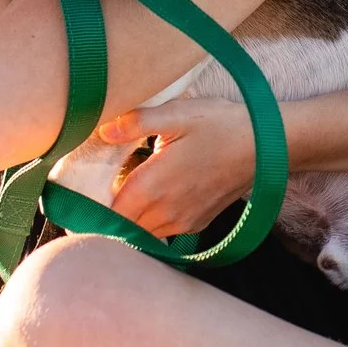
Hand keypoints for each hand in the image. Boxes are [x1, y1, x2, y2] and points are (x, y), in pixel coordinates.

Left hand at [101, 98, 258, 237]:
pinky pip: (161, 231)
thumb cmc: (223, 126)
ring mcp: (182, 222)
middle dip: (105, 213)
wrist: (268, 146)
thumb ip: (135, 122)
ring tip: (124, 191)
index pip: (106, 213)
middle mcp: (165, 213)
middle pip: (120, 227)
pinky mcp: (196, 223)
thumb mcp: (178, 114)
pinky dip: (149, 220)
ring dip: (128, 218)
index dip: (89, 206)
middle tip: (96, 189)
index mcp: (153, 187)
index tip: (79, 192)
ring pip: (141, 232)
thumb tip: (102, 130)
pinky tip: (152, 195)